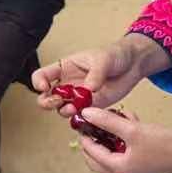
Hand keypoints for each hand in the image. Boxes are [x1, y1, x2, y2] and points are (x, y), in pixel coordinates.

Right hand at [33, 34, 168, 115]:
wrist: (133, 65)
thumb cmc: (114, 55)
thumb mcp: (103, 59)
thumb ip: (95, 74)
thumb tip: (88, 89)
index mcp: (63, 68)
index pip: (42, 75)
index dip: (38, 82)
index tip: (43, 87)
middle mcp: (67, 83)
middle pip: (46, 96)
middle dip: (47, 101)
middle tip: (57, 101)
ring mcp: (78, 96)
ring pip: (61, 108)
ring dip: (64, 110)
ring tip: (73, 109)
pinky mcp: (91, 106)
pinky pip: (79, 115)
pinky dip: (80, 117)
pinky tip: (85, 114)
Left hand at [73, 107, 171, 172]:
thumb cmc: (163, 143)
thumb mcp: (132, 129)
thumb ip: (107, 121)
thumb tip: (86, 113)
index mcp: (119, 168)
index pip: (92, 154)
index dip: (85, 137)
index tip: (80, 122)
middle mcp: (126, 172)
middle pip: (99, 160)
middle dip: (93, 142)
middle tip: (90, 126)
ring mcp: (137, 168)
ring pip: (114, 152)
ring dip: (110, 136)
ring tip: (109, 118)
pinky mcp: (147, 160)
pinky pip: (128, 148)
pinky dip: (125, 136)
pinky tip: (129, 118)